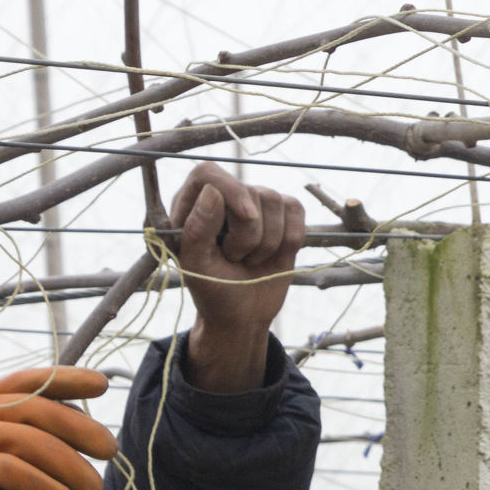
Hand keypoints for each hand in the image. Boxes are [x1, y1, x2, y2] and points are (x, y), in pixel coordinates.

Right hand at [0, 367, 114, 489]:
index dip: (66, 378)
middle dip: (79, 428)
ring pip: (27, 441)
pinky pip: (9, 470)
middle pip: (35, 409)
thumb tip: (92, 433)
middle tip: (110, 451)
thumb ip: (41, 442)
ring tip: (94, 488)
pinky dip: (42, 485)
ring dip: (68, 465)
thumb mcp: (17, 462)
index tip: (102, 384)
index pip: (30, 382)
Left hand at [169, 162, 306, 392]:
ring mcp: (256, 205)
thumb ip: (197, 230)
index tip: (248, 216)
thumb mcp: (197, 267)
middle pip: (252, 192)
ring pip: (277, 201)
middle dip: (250, 236)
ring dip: (269, 243)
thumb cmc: (213, 291)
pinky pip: (297, 212)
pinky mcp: (283, 216)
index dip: (232, 189)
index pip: (210, 173)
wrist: (242, 315)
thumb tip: (212, 191)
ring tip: (251, 261)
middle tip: (235, 259)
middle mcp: (224, 197)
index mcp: (192, 204)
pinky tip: (274, 256)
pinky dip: (291, 240)